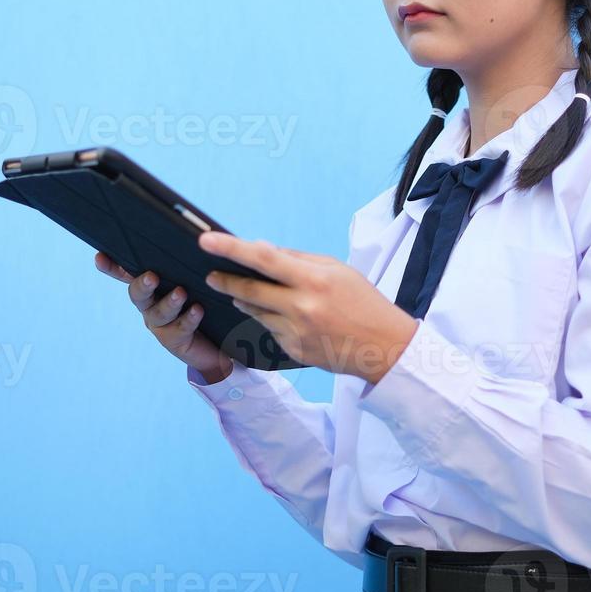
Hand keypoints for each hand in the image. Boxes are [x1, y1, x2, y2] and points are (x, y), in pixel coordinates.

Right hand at [94, 251, 234, 382]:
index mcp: (151, 284)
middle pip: (137, 293)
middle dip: (142, 284)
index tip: (100, 257)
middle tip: (152, 276)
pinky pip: (179, 329)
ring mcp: (160, 323)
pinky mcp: (174, 340)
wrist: (221, 336)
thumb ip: (188, 259)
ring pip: (158, 313)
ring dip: (169, 302)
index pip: (126, 272)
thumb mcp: (196, 275)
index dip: (111, 266)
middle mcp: (149, 304)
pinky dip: (189, 318)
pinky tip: (198, 309)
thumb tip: (200, 235)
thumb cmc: (207, 296)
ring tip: (181, 293)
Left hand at [197, 231, 418, 382]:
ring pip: (256, 312)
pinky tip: (285, 317)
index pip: (263, 258)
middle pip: (249, 290)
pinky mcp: (293, 351)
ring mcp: (296, 332)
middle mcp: (302, 306)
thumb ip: (298, 260)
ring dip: (246, 300)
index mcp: (314, 279)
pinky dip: (271, 320)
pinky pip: (270, 330)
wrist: (384, 346)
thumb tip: (261, 250)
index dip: (231, 248)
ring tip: (242, 292)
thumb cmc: (362, 301)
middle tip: (211, 275)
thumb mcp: (337, 270)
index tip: (206, 240)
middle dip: (225, 281)